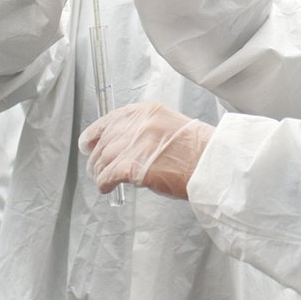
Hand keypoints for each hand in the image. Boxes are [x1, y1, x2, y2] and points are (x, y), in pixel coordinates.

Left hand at [79, 103, 213, 199]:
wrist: (212, 164)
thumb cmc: (198, 151)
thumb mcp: (170, 126)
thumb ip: (146, 131)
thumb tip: (125, 145)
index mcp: (146, 111)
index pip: (111, 119)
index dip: (95, 133)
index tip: (88, 142)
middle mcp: (137, 124)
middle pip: (105, 140)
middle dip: (97, 156)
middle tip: (95, 167)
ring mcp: (134, 144)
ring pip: (103, 158)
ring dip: (99, 171)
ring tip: (102, 179)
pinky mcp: (132, 165)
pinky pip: (107, 175)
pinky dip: (104, 183)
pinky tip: (107, 188)